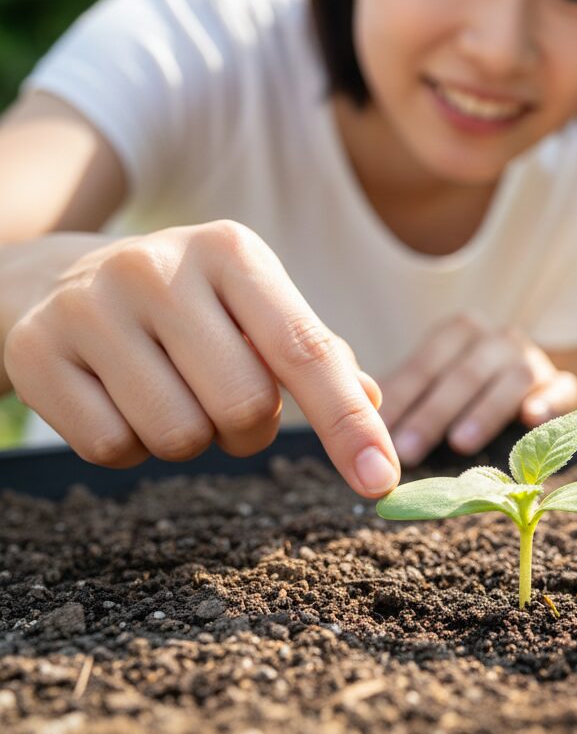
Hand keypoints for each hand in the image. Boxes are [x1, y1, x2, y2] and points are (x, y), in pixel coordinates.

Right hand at [3, 220, 398, 496]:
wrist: (57, 280)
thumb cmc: (187, 304)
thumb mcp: (253, 306)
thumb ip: (313, 353)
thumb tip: (373, 405)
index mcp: (232, 251)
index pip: (305, 350)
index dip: (348, 423)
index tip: (382, 483)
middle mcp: (160, 268)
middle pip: (244, 405)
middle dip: (250, 429)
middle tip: (227, 403)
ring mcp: (91, 307)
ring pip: (178, 436)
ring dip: (191, 439)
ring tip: (170, 392)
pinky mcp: (36, 352)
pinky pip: (111, 449)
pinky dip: (131, 447)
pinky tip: (119, 400)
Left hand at [376, 312, 576, 465]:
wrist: (523, 378)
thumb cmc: (460, 391)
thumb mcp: (430, 386)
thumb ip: (401, 401)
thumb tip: (355, 436)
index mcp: (460, 332)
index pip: (426, 362)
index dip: (401, 396)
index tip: (376, 431)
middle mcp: (498, 339)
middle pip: (465, 371)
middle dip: (433, 411)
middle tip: (406, 450)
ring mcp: (534, 359)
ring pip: (512, 377)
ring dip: (484, 410)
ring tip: (459, 442)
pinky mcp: (564, 385)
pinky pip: (563, 388)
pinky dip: (549, 402)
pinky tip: (531, 419)